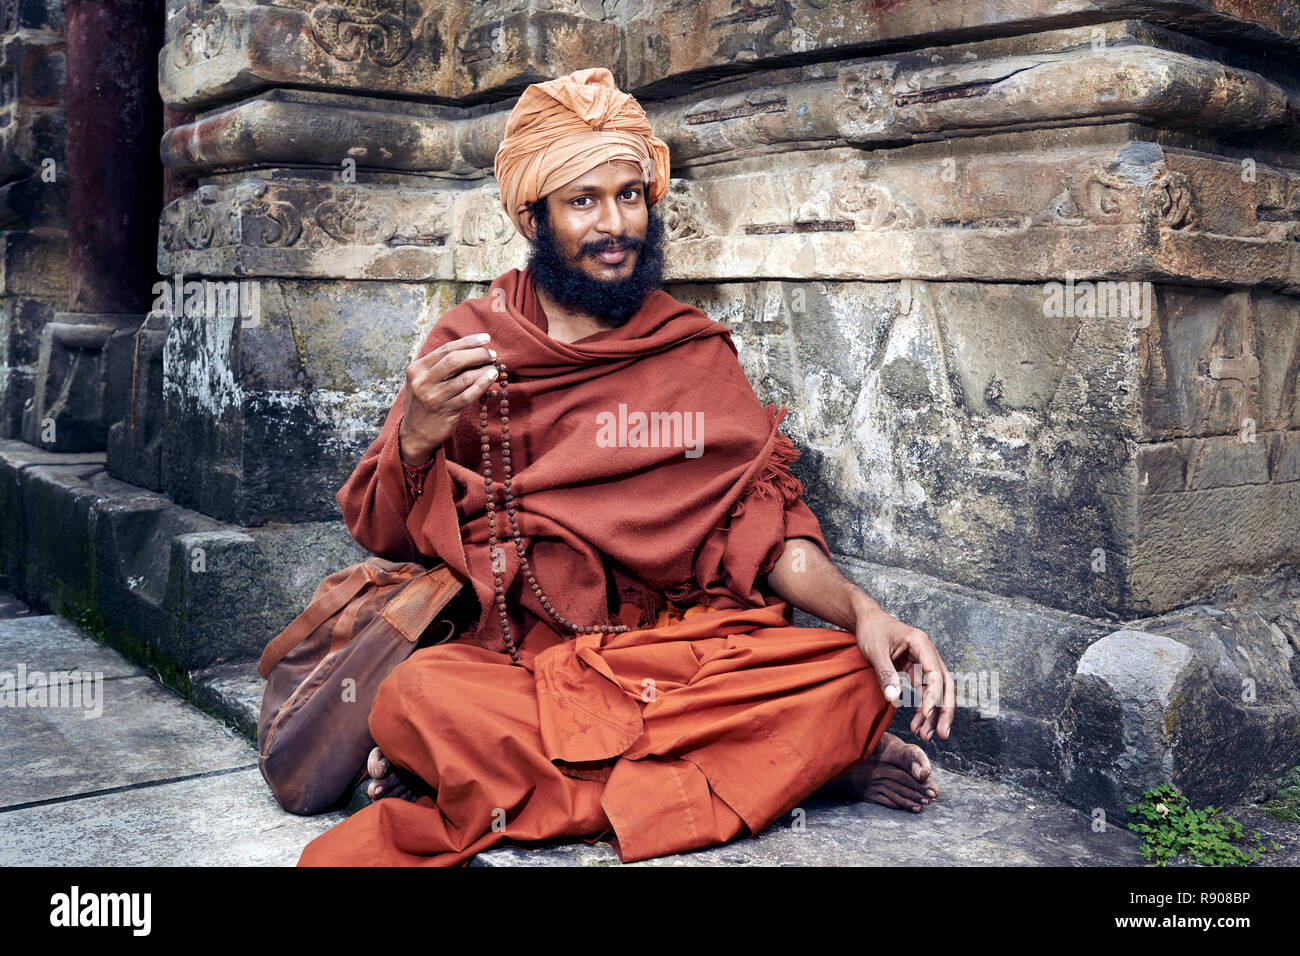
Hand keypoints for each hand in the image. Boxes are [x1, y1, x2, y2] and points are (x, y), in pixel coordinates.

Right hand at [399, 333, 498, 464]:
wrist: (415, 433)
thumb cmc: (426, 402)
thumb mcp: (425, 381)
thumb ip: (442, 366)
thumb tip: (473, 350)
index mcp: (417, 369)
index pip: (446, 349)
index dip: (468, 342)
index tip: (486, 338)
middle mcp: (422, 382)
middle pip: (455, 360)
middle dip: (477, 354)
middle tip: (492, 354)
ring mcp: (433, 398)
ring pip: (464, 378)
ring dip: (483, 370)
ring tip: (494, 366)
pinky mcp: (445, 411)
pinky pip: (468, 395)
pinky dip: (483, 384)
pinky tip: (492, 377)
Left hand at [853, 604, 954, 742]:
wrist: (867, 620)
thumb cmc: (872, 630)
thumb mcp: (874, 651)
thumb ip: (885, 674)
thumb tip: (894, 699)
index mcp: (921, 644)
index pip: (935, 673)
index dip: (933, 695)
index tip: (925, 713)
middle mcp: (927, 654)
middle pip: (944, 685)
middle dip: (945, 710)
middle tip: (943, 734)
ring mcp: (923, 664)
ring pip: (936, 692)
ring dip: (933, 714)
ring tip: (925, 735)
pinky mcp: (916, 672)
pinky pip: (924, 693)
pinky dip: (922, 709)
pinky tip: (917, 725)